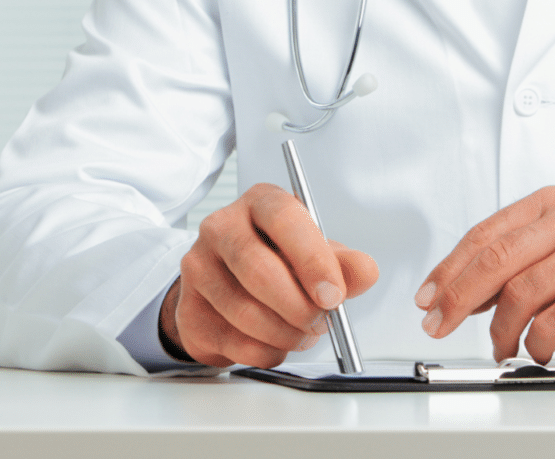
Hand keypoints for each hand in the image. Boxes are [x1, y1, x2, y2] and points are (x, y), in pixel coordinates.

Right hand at [159, 182, 377, 367]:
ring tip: (303, 333)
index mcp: (259, 203)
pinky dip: (268, 351)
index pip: (284, 219)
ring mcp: (198, 267)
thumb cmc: (277, 262)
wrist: (228, 288)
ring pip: (245, 312)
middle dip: (299, 306)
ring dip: (286, 334)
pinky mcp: (189, 309)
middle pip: (258, 269)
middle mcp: (220, 227)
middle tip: (322, 321)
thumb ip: (343, 263)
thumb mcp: (316, 255)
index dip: (312, 260)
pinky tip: (276, 342)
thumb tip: (365, 271)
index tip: (334, 295)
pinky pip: (235, 341)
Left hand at [414, 186, 554, 363]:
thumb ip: (508, 265)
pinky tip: (536, 349)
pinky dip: (535, 343)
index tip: (428, 296)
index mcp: (550, 205)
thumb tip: (453, 292)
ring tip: (502, 347)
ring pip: (519, 293)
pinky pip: (551, 322)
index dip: (449, 268)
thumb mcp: (552, 256)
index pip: (485, 234)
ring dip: (501, 330)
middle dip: (458, 296)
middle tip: (440, 323)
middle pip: (495, 258)